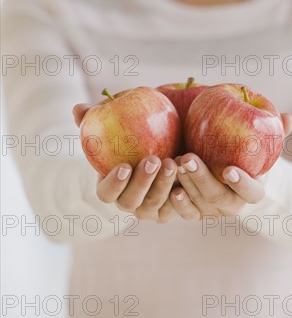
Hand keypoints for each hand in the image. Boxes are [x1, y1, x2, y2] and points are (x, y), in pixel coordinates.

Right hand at [73, 104, 177, 222]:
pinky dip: (182, 197)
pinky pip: (178, 209)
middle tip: (154, 160)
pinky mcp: (173, 208)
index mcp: (110, 187)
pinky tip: (187, 177)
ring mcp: (151, 209)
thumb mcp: (117, 123)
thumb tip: (78, 109)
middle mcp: (130, 202)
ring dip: (163, 185)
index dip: (113, 183)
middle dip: (142, 182)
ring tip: (173, 162)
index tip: (124, 165)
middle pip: (131, 202)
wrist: (170, 143)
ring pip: (155, 205)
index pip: (105, 193)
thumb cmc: (136, 133)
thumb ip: (95, 117)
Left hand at [170, 113, 291, 220]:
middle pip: (218, 198)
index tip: (229, 169)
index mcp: (253, 190)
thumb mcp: (262, 145)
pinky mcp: (196, 213)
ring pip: (199, 204)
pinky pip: (186, 213)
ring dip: (186, 184)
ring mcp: (213, 211)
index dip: (242, 183)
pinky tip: (170, 187)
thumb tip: (288, 117)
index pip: (252, 192)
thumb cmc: (247, 156)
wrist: (229, 176)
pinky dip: (178, 203)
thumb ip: (274, 133)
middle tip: (187, 158)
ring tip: (174, 163)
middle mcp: (233, 206)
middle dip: (202, 179)